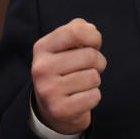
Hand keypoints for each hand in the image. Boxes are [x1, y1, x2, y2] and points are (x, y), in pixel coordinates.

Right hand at [31, 18, 106, 134]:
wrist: (51, 108)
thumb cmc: (64, 71)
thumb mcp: (64, 47)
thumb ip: (76, 31)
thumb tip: (90, 28)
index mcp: (42, 48)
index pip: (76, 32)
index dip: (94, 36)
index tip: (94, 44)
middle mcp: (41, 68)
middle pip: (90, 56)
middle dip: (98, 62)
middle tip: (87, 69)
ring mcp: (49, 90)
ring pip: (94, 77)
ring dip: (94, 81)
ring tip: (82, 84)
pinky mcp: (60, 110)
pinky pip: (94, 96)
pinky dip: (93, 96)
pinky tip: (80, 97)